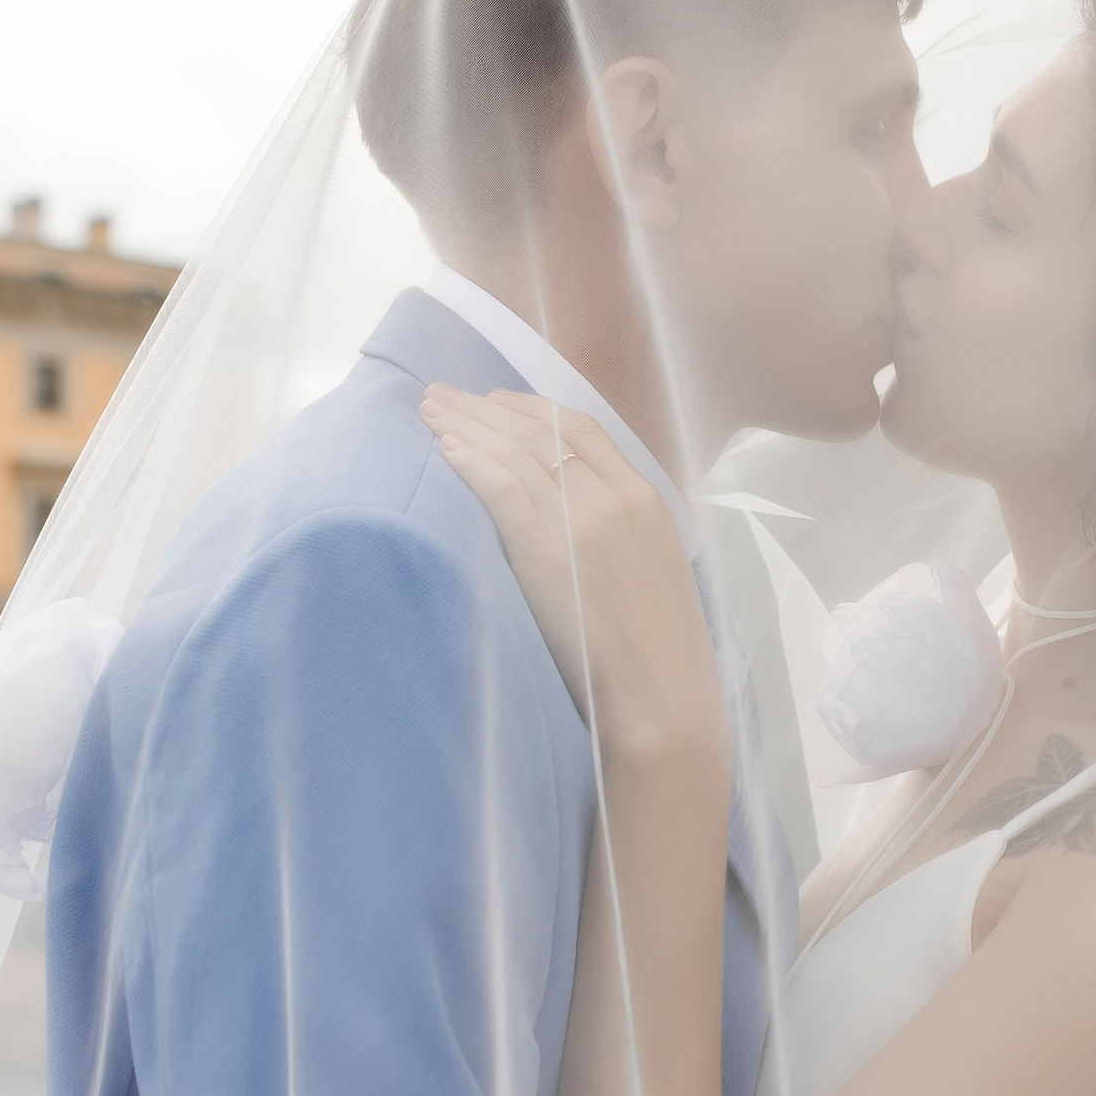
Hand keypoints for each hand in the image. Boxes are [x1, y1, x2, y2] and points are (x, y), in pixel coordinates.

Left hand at [420, 389, 732, 785]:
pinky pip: (503, 489)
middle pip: (541, 432)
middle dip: (486, 408)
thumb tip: (580, 523)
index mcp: (648, 499)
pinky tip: (445, 450)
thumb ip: (623, 534)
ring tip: (430, 410)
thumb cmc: (661, 655)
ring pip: (516, 452)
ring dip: (467, 426)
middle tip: (444, 394)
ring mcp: (584, 523)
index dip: (532, 410)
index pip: (582, 430)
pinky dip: (472, 463)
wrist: (665, 700)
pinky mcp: (549, 555)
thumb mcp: (656, 573)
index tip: (495, 402)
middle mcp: (617, 499)